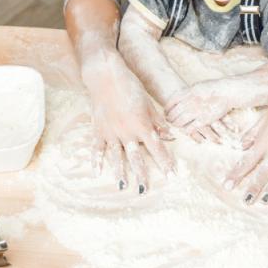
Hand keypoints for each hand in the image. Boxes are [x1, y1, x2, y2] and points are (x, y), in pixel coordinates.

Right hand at [81, 52, 173, 192]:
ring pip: (116, 157)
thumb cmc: (130, 87)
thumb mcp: (148, 104)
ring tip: (123, 187)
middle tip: (144, 190)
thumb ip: (158, 122)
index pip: (157, 149)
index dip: (165, 163)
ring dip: (120, 173)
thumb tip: (171, 136)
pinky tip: (97, 172)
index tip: (171, 176)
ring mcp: (111, 132)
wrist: (105, 76)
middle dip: (142, 175)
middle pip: (136, 158)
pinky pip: (97, 148)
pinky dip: (96, 160)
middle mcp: (127, 132)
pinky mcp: (98, 129)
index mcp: (142, 125)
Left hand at [164, 81, 235, 141]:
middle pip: (173, 113)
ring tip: (175, 126)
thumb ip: (187, 92)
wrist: (227, 92)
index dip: (166, 108)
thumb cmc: (214, 88)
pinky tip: (185, 130)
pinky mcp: (204, 120)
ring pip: (179, 122)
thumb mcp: (197, 86)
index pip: (171, 102)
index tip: (166, 112)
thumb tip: (178, 98)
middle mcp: (190, 102)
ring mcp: (196, 112)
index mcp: (188, 92)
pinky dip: (185, 131)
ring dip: (175, 125)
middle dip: (169, 118)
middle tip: (169, 121)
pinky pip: (189, 129)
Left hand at [224, 76, 267, 203]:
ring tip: (263, 201)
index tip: (227, 185)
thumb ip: (252, 133)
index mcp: (264, 142)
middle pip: (262, 174)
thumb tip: (241, 146)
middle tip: (245, 201)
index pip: (246, 162)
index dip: (236, 175)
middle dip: (252, 188)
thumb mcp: (264, 117)